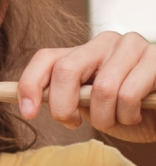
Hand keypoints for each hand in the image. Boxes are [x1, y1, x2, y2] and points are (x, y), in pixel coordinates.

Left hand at [18, 31, 155, 143]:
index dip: (30, 85)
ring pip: (102, 89)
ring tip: (119, 119)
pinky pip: (129, 94)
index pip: (46, 59)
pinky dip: (129, 114)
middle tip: (75, 123)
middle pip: (66, 70)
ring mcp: (133, 46)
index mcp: (83, 51)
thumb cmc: (128, 110)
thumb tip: (28, 103)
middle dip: (64, 106)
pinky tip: (138, 113)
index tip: (27, 113)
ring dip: (107, 118)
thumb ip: (65, 97)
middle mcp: (105, 42)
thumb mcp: (90, 105)